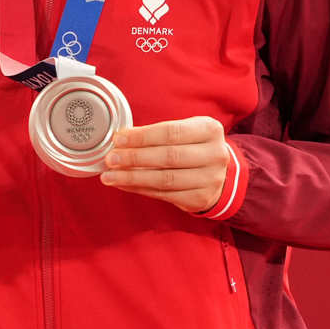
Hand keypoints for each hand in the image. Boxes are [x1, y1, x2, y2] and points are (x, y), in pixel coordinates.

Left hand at [99, 116, 229, 214]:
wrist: (219, 174)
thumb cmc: (194, 147)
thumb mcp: (185, 131)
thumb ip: (158, 134)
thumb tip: (121, 140)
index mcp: (210, 129)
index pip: (171, 132)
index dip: (142, 136)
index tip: (118, 139)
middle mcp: (215, 154)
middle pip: (168, 156)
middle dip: (134, 158)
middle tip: (111, 158)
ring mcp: (210, 179)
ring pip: (164, 179)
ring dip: (132, 177)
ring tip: (110, 175)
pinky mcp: (200, 199)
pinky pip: (163, 195)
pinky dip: (139, 189)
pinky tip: (123, 184)